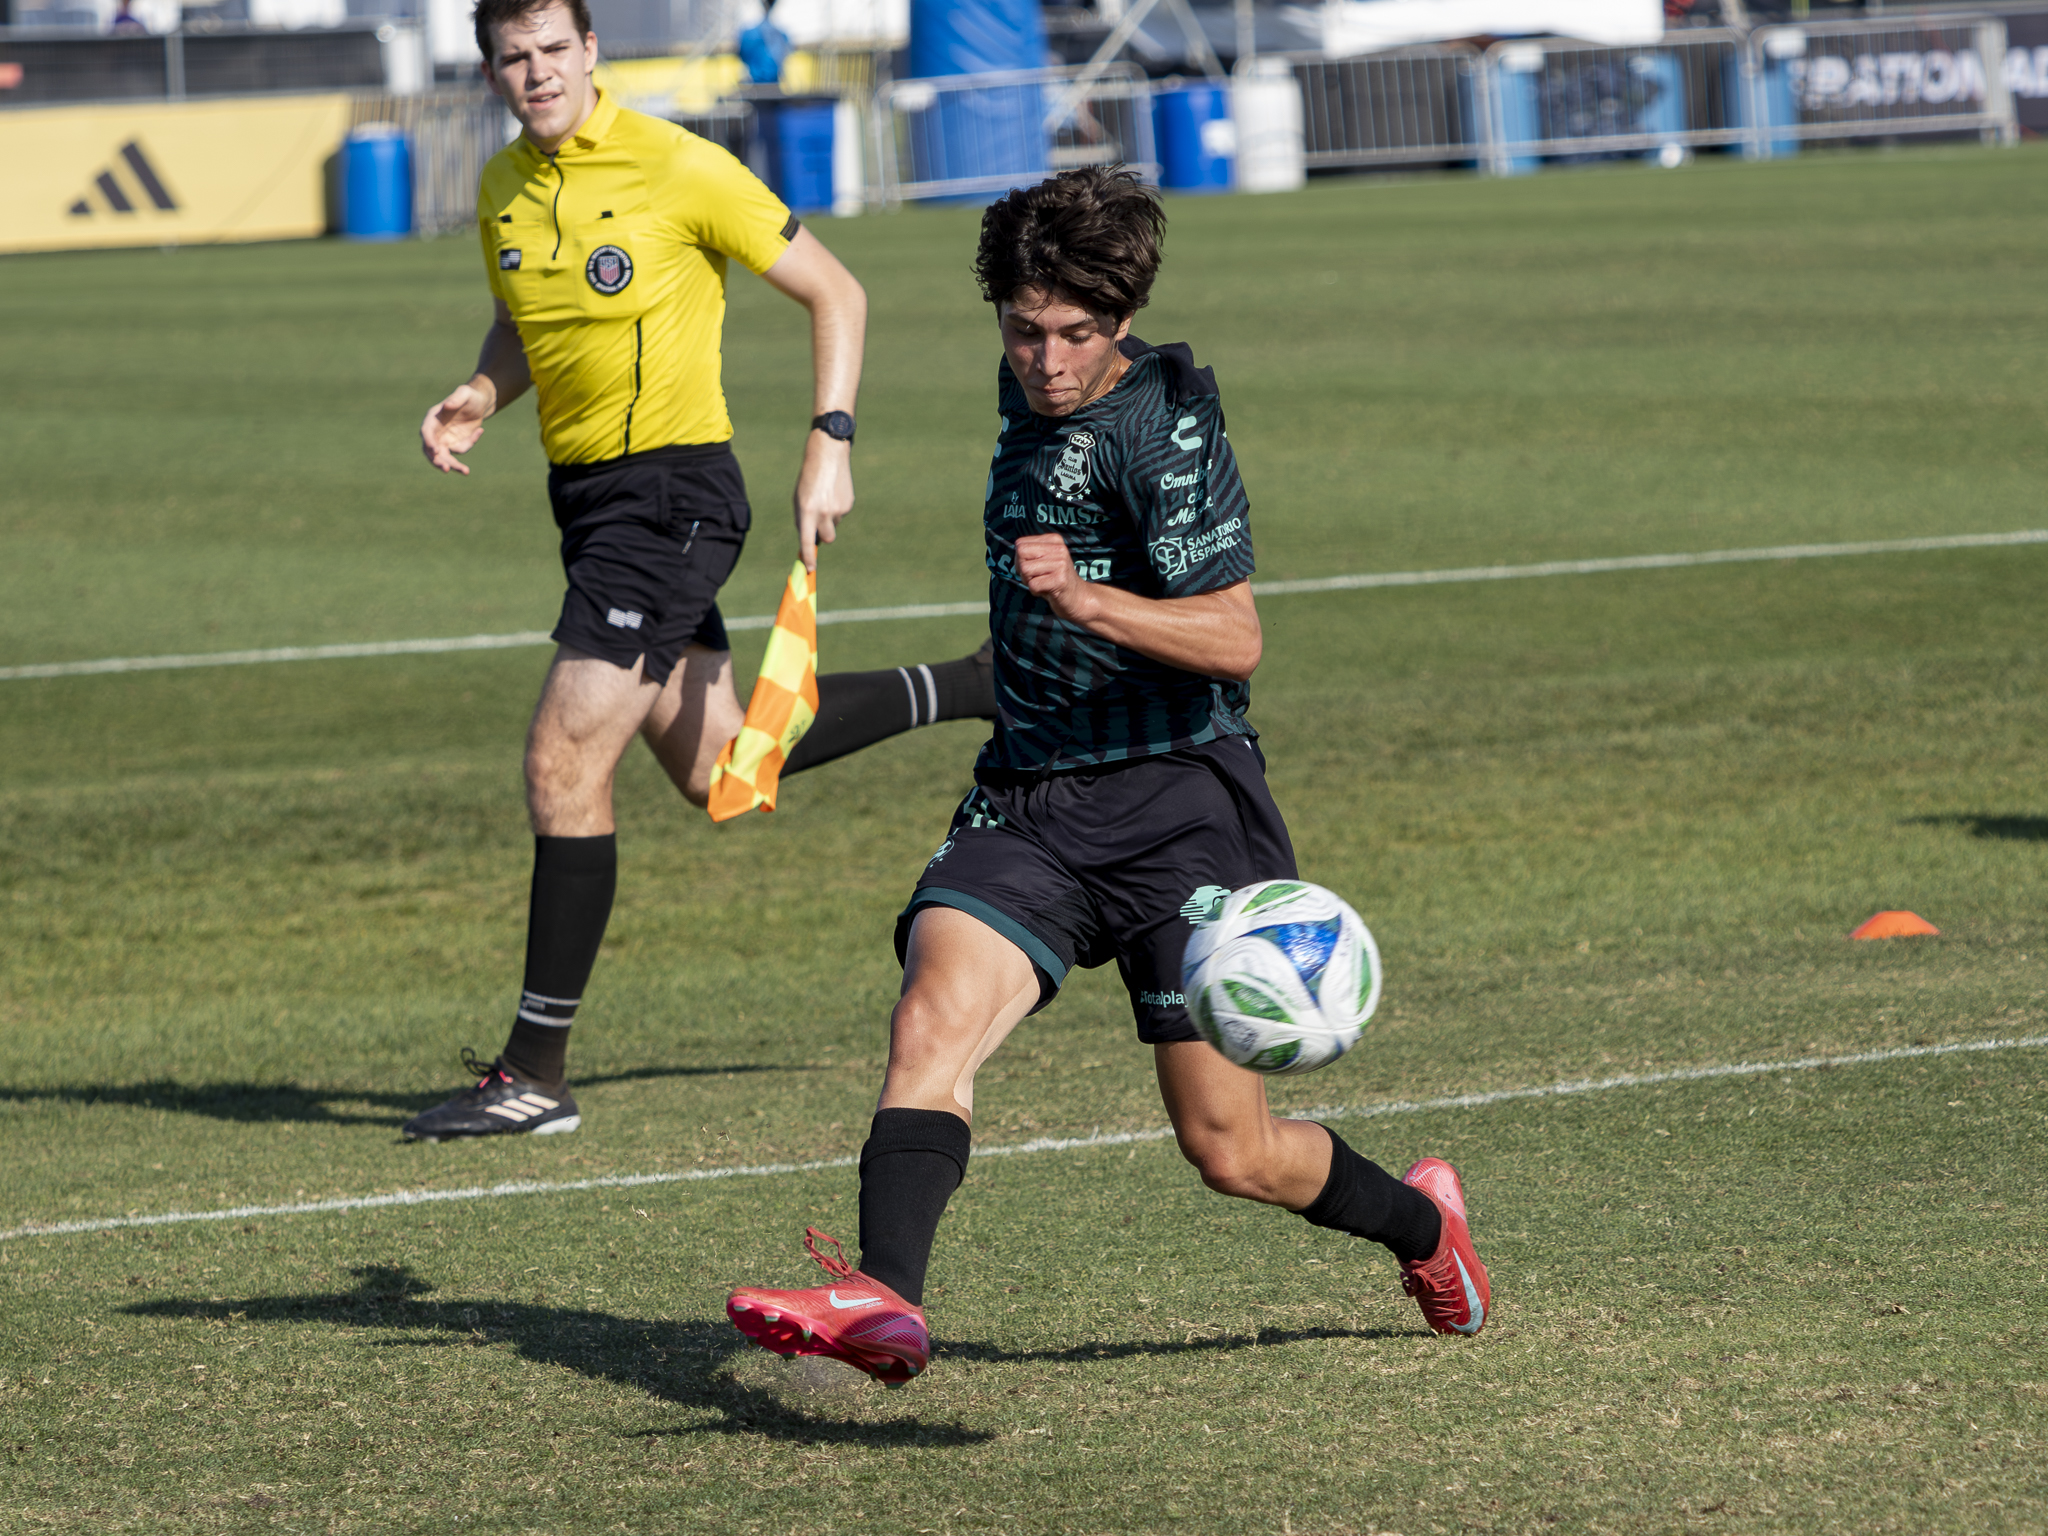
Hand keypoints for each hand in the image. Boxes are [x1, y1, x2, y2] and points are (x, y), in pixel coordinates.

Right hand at [420, 381, 493, 474]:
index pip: (426, 432)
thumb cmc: (469, 396)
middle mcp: (435, 431)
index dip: (429, 442)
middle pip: (432, 450)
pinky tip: (480, 430)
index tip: (435, 451)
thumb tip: (447, 405)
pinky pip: (461, 450)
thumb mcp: (464, 393)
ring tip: (466, 471)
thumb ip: (456, 399)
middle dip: (438, 460)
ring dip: (454, 464)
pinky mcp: (455, 444)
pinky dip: (471, 443)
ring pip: (444, 456)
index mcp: (433, 418)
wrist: (478, 404)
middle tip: (447, 469)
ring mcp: (444, 439)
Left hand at [792, 431, 853, 571]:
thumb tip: (811, 539)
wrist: (828, 454)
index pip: (807, 541)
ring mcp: (839, 508)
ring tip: (826, 497)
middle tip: (819, 523)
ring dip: (830, 517)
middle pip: (828, 538)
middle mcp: (824, 512)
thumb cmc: (808, 478)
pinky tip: (833, 492)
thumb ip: (803, 519)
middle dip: (824, 535)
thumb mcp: (798, 498)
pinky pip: (842, 514)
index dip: (808, 558)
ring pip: (834, 524)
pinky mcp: (849, 503)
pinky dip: (837, 507)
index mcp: (807, 510)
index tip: (810, 569)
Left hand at [1014, 532, 1097, 622]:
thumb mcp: (1043, 560)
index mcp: (1054, 540)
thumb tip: (1016, 551)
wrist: (1077, 597)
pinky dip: (1036, 591)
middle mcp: (1059, 548)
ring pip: (1025, 570)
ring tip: (1043, 583)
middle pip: (1021, 554)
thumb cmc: (1054, 579)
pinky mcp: (1060, 580)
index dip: (1020, 559)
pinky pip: (1033, 585)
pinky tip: (1048, 590)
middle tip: (1036, 577)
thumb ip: (1029, 553)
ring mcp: (1061, 564)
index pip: (1020, 544)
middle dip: (1023, 570)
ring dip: (1029, 581)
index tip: (1034, 567)